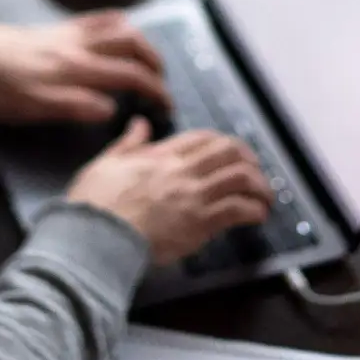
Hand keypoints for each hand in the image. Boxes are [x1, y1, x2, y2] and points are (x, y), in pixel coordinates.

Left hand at [0, 11, 170, 124]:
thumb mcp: (30, 107)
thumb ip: (73, 106)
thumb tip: (112, 110)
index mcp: (75, 69)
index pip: (129, 76)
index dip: (154, 90)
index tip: (167, 106)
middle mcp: (78, 46)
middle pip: (132, 46)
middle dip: (155, 64)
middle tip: (163, 84)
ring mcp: (69, 33)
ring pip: (119, 27)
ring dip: (142, 42)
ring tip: (150, 60)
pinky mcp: (58, 27)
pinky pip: (98, 17)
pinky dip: (119, 22)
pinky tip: (122, 30)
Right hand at [66, 119, 273, 264]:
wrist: (94, 235)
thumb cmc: (94, 204)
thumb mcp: (105, 163)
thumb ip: (127, 143)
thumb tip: (139, 124)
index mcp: (160, 155)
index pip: (203, 138)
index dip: (224, 143)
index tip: (232, 153)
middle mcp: (181, 171)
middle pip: (230, 151)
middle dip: (249, 160)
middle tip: (255, 173)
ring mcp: (192, 196)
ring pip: (240, 177)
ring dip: (259, 186)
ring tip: (264, 198)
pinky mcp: (199, 223)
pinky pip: (237, 209)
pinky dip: (254, 210)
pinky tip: (258, 216)